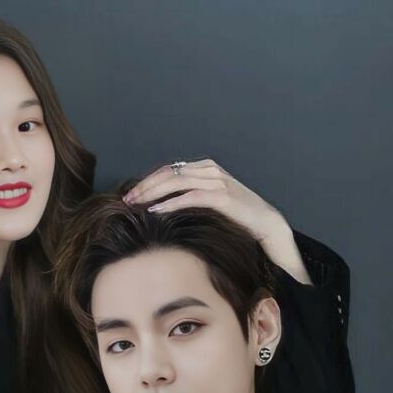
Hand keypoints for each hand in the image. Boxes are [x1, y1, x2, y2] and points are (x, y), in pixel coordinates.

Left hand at [123, 159, 311, 283]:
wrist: (266, 224)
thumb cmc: (236, 217)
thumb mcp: (210, 202)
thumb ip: (190, 197)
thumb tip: (161, 206)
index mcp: (205, 168)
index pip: (169, 170)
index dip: (148, 181)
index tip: (131, 194)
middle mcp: (210, 170)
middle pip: (168, 174)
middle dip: (145, 186)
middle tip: (127, 199)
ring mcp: (217, 182)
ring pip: (176, 182)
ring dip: (152, 193)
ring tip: (135, 204)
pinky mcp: (222, 197)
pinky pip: (190, 197)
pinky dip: (170, 204)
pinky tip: (155, 212)